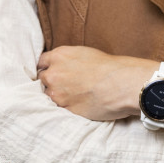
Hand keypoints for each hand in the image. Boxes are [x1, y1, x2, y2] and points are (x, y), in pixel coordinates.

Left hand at [37, 46, 155, 120]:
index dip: (48, 67)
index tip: (54, 72)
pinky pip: (60, 109)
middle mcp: (54, 74)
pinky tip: (79, 104)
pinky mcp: (66, 109)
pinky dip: (67, 108)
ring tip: (74, 96)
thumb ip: (67, 59)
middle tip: (65, 85)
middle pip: (42, 79)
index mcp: (58, 56)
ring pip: (49, 96)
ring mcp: (58, 94)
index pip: (41, 62)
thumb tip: (61, 66)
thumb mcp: (84, 53)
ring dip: (57, 96)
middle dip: (51, 82)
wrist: (122, 83)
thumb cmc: (110, 67)